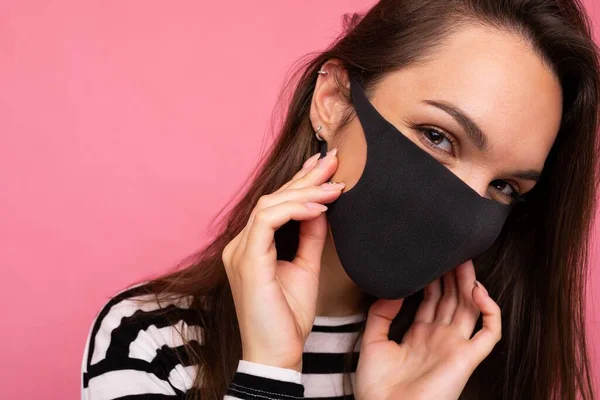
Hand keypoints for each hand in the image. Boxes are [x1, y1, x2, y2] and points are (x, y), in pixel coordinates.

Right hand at [222, 149, 343, 371]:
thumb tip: (322, 208)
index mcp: (252, 246)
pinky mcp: (246, 260)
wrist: (277, 355)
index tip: (326, 166)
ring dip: (305, 191)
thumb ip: (310, 237)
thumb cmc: (288, 317)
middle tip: (333, 159)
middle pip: (273, 198)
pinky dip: (295, 210)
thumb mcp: (306, 268)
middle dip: (305, 177)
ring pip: (269, 204)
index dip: (300, 182)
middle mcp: (241, 244)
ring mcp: (240, 251)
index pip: (276, 205)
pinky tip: (320, 206)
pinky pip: (268, 221)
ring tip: (335, 184)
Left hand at [355, 260, 500, 399]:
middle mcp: (440, 338)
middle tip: (451, 250)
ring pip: (471, 308)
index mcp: (419, 335)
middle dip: (453, 275)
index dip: (435, 279)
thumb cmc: (377, 387)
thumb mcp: (373, 341)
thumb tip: (394, 290)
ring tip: (464, 259)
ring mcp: (456, 347)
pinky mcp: (468, 358)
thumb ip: (381, 314)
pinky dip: (490, 310)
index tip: (431, 257)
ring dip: (471, 283)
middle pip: (453, 299)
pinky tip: (477, 290)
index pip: (432, 299)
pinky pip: (490, 332)